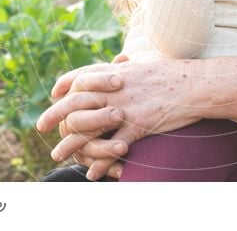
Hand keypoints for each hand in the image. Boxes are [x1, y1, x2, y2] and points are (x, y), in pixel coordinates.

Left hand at [36, 58, 199, 172]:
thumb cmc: (174, 74)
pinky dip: (101, 162)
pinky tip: (92, 171)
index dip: (65, 84)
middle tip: (41, 125)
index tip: (55, 92)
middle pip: (75, 102)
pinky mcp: (137, 126)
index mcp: (116, 73)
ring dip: (70, 144)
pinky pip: (112, 147)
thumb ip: (127, 68)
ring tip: (58, 154)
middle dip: (55, 114)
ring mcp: (125, 108)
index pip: (81, 76)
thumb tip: (120, 64)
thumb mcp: (145, 65)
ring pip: (88, 128)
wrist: (195, 84)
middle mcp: (115, 89)